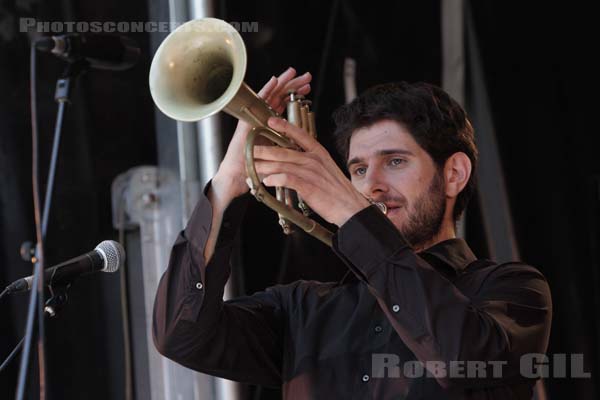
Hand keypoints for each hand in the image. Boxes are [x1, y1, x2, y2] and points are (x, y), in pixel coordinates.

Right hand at [212, 68, 311, 201]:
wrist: (237, 178)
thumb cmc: (255, 169)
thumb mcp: (277, 155)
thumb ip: (286, 145)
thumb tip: (299, 141)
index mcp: (269, 125)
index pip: (283, 105)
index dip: (295, 95)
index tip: (307, 89)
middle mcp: (261, 119)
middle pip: (279, 97)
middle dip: (293, 86)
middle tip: (307, 76)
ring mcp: (253, 119)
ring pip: (270, 96)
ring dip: (283, 83)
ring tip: (294, 72)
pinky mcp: (247, 120)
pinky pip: (257, 103)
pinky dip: (266, 91)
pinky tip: (275, 80)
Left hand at [253, 117, 370, 226]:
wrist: (350, 208)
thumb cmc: (337, 192)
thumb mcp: (326, 170)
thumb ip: (310, 163)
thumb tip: (294, 162)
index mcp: (319, 153)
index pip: (299, 134)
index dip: (284, 126)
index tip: (270, 121)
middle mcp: (314, 159)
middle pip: (283, 151)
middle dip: (264, 150)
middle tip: (250, 150)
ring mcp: (311, 172)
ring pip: (281, 164)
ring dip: (264, 166)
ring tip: (252, 168)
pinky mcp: (308, 186)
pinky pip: (286, 179)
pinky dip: (274, 179)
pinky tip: (266, 182)